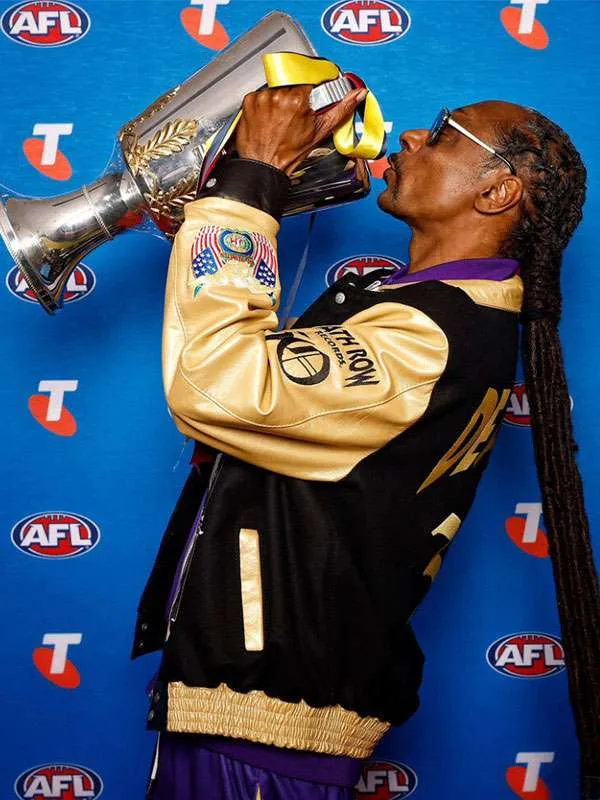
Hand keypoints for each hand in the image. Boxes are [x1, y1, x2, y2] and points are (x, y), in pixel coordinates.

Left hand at [234, 84, 367, 175]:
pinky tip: (268, 119)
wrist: (264, 166)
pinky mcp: (250, 100)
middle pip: (293, 85)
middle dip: (295, 98)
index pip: (311, 82)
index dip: (311, 93)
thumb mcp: (320, 132)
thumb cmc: (289, 154)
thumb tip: (357, 94)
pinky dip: (265, 105)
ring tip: (280, 120)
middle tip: (293, 116)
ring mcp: (263, 97)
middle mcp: (279, 94)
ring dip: (280, 101)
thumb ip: (341, 109)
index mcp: (299, 99)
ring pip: (277, 89)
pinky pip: (261, 95)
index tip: (310, 100)